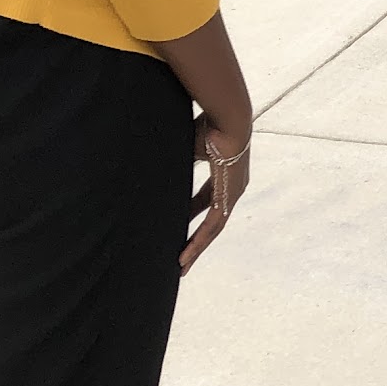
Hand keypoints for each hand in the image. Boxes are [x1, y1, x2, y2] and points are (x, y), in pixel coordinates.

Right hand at [183, 118, 250, 273]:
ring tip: (180, 266)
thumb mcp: (189, 150)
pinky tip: (184, 257)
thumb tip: (153, 167)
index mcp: (224, 174)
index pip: (206, 201)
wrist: (227, 119)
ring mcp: (234, 193)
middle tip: (180, 258)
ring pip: (213, 229)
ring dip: (196, 247)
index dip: (191, 214)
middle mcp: (232, 187)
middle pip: (212, 220)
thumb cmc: (208, 127)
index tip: (177, 225)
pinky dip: (198, 242)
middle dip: (195, 240)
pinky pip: (213, 226)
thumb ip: (179, 163)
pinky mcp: (230, 197)